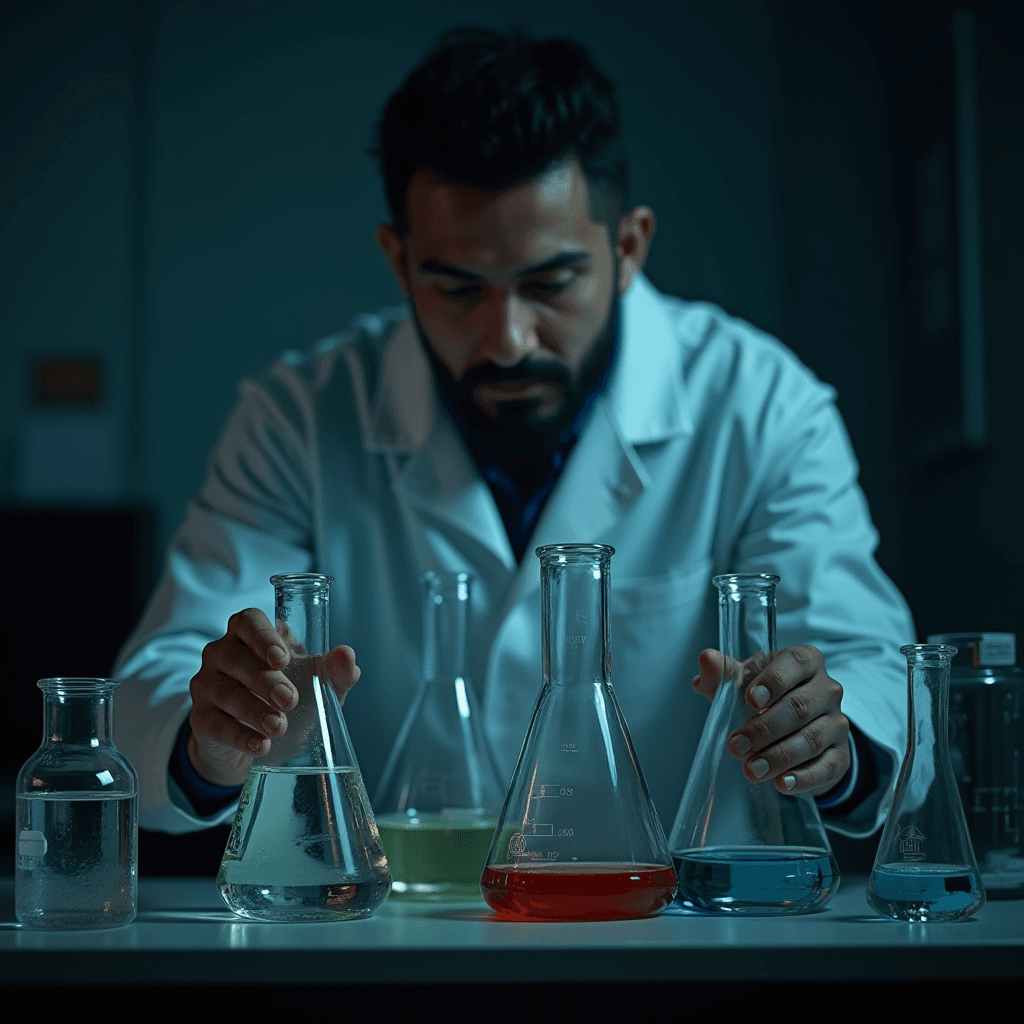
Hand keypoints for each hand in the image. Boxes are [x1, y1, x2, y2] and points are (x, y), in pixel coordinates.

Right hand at [187, 607, 360, 786]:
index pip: (248, 621)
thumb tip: (346, 656)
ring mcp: (207, 685)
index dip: (263, 636)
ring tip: (279, 726)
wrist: (262, 741)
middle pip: (237, 658)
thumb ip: (336, 671)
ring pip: (225, 692)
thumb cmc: (290, 697)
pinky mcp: (201, 718)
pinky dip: (240, 735)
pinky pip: (214, 724)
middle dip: (265, 680)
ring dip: (254, 710)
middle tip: (290, 700)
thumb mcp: (318, 685)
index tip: (282, 659)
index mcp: (250, 635)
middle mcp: (222, 654)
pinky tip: (261, 744)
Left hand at [691, 645, 849, 795]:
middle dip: (764, 729)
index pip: (796, 663)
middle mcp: (827, 689)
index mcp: (805, 662)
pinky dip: (803, 777)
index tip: (750, 700)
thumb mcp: (741, 681)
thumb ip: (722, 672)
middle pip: (799, 707)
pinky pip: (827, 767)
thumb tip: (707, 659)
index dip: (774, 681)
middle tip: (735, 746)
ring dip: (778, 757)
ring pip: (811, 739)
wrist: (791, 728)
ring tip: (751, 769)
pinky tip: (781, 783)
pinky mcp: (841, 755)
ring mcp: (837, 723)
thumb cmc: (763, 696)